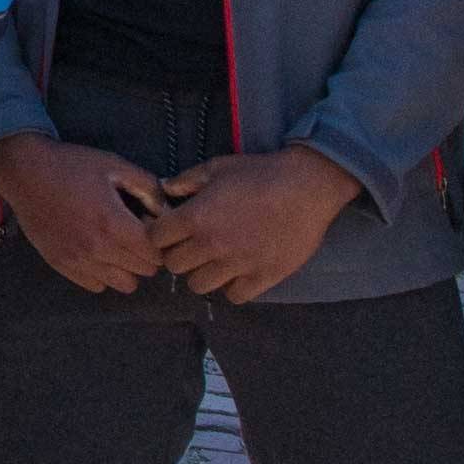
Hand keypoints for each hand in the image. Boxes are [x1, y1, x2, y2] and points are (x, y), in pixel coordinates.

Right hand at [0, 133, 172, 295]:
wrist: (24, 172)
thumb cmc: (72, 165)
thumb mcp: (115, 165)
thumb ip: (148, 187)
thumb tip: (166, 212)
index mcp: (114, 224)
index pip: (156, 254)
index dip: (160, 242)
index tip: (150, 228)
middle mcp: (98, 249)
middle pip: (144, 271)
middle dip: (147, 254)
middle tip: (135, 235)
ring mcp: (79, 260)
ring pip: (123, 284)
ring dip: (127, 268)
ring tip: (117, 246)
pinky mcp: (62, 265)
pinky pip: (96, 286)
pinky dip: (103, 274)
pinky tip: (97, 252)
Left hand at [147, 146, 363, 302]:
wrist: (306, 187)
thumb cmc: (260, 173)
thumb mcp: (217, 167)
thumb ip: (186, 181)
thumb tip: (165, 190)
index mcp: (195, 217)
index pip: (156, 239)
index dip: (160, 234)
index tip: (170, 231)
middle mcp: (211, 245)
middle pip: (174, 266)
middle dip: (178, 254)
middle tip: (192, 246)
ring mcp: (237, 265)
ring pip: (199, 285)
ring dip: (203, 274)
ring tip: (215, 261)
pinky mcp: (263, 278)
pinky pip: (234, 296)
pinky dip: (233, 287)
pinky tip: (239, 272)